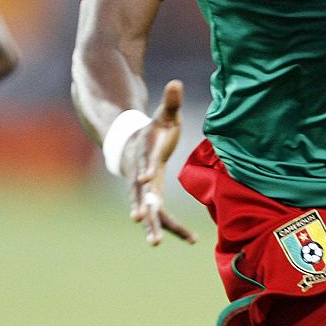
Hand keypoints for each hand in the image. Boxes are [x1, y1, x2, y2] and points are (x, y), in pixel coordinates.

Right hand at [119, 79, 196, 246]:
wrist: (133, 146)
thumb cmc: (153, 130)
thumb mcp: (163, 115)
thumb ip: (171, 102)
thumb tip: (177, 82)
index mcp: (145, 156)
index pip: (144, 164)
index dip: (144, 170)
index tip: (143, 180)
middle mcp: (141, 178)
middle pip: (140, 194)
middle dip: (142, 207)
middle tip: (141, 221)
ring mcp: (145, 192)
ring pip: (149, 212)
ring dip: (153, 227)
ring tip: (154, 244)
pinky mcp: (152, 200)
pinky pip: (163, 217)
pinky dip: (175, 228)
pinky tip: (192, 240)